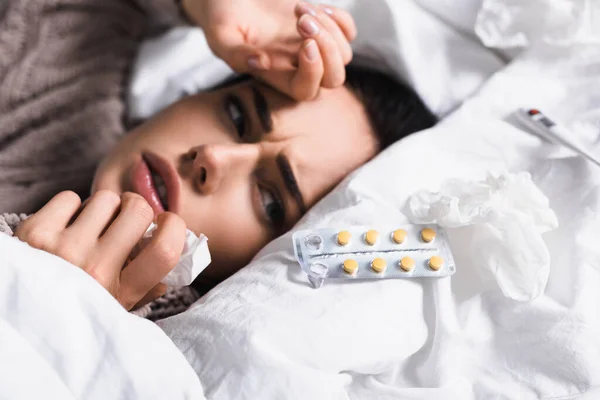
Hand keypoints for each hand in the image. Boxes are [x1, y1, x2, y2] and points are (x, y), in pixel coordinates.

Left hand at [15, 191, 186, 309]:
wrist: (16, 314)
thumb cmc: (74, 309)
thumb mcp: (116, 309)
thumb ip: (147, 286)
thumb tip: (178, 256)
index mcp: (120, 292)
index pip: (165, 250)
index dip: (174, 227)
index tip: (166, 223)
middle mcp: (93, 270)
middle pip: (138, 209)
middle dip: (135, 209)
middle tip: (125, 220)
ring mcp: (63, 249)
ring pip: (105, 199)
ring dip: (103, 209)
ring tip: (90, 229)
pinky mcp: (35, 231)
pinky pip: (70, 197)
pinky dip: (70, 208)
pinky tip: (65, 227)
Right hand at [182, 0, 356, 99]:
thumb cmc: (222, 17)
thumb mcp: (220, 36)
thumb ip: (235, 54)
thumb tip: (260, 63)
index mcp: (276, 75)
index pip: (306, 91)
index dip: (313, 74)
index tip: (305, 44)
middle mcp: (297, 65)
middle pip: (333, 78)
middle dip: (328, 50)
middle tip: (303, 23)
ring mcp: (313, 46)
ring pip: (343, 54)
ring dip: (328, 28)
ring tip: (299, 9)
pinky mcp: (322, 26)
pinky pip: (348, 32)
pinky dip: (340, 20)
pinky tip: (314, 8)